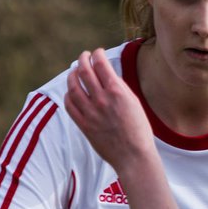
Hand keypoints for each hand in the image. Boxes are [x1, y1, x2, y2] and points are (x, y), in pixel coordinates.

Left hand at [64, 47, 155, 170]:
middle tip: (83, 56)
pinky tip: (71, 91)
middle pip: (84, 71)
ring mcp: (90, 112)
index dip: (97, 54)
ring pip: (73, 86)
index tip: (97, 53)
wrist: (133, 156)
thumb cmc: (138, 130)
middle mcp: (101, 99)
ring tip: (74, 71)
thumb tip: (107, 75)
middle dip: (83, 59)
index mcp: (117, 91)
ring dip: (72, 75)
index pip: (100, 64)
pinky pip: (70, 105)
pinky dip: (68, 94)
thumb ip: (119, 88)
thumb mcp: (134, 102)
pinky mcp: (84, 124)